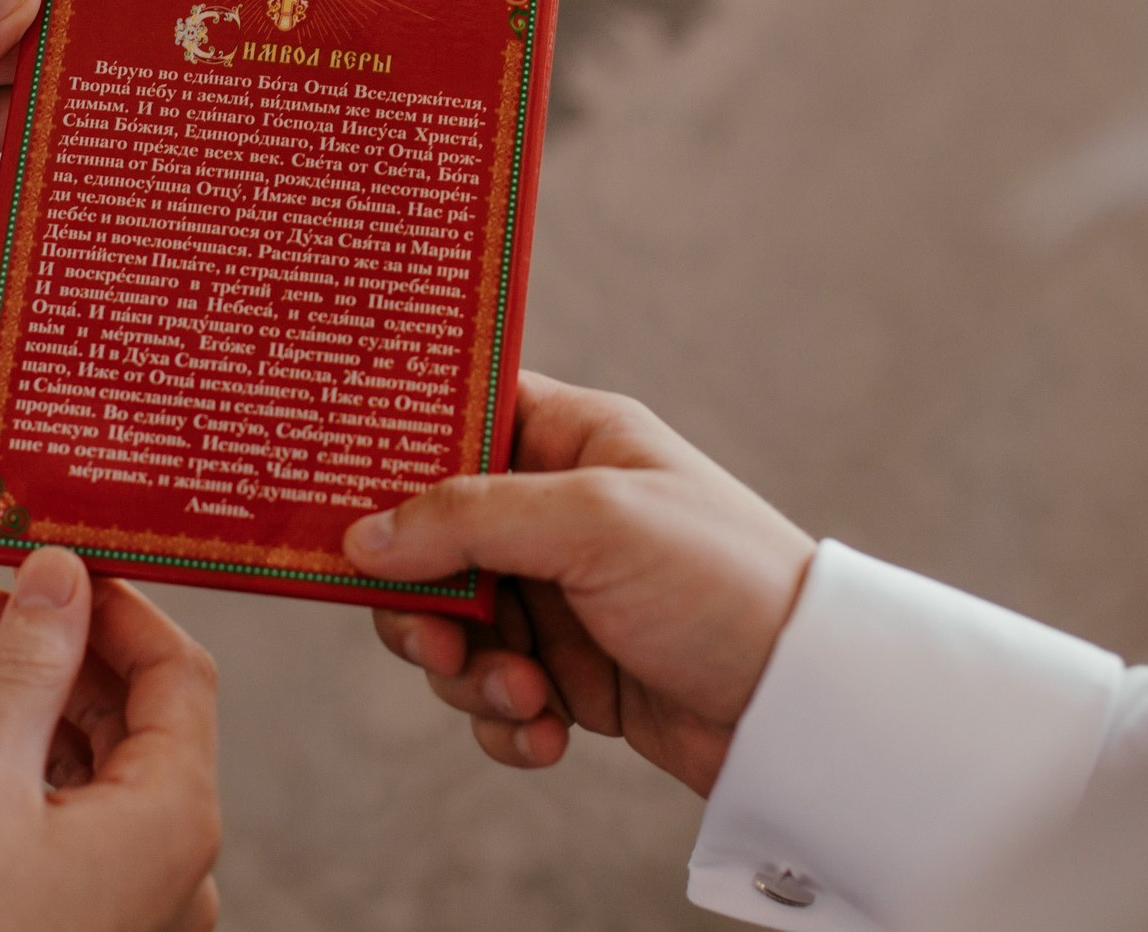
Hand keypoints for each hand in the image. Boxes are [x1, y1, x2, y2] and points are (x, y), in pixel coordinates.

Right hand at [0, 548, 221, 931]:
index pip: (175, 670)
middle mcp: (163, 857)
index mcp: (174, 816)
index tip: (55, 557)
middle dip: (41, 643)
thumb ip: (26, 667)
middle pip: (117, 711)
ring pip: (69, 761)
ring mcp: (116, 893)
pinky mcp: (62, 917)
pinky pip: (33, 819)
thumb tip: (60, 572)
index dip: (114, 602)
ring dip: (2, 695)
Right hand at [343, 371, 815, 796]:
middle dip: (422, 600)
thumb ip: (469, 518)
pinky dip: (505, 722)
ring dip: (469, 672)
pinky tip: (550, 732)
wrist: (808, 708)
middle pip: (428, 539)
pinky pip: (491, 693)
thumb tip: (363, 537)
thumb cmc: (721, 581)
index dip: (396, 449)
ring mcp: (558, 595)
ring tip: (525, 696)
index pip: (458, 416)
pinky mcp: (569, 673)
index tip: (339, 490)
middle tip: (437, 637)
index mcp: (571, 439)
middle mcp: (556, 511)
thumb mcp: (593, 523)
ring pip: (450, 625)